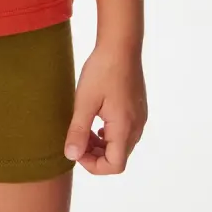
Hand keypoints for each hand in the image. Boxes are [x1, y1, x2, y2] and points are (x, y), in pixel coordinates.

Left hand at [63, 41, 147, 174]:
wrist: (121, 45)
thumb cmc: (102, 70)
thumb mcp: (84, 101)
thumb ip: (78, 131)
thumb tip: (71, 156)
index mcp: (124, 128)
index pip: (115, 165)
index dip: (94, 166)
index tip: (77, 150)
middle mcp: (136, 127)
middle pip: (119, 156)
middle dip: (96, 155)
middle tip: (77, 139)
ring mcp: (140, 117)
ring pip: (122, 144)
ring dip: (102, 144)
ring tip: (84, 129)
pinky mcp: (138, 108)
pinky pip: (125, 131)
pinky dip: (110, 133)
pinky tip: (96, 119)